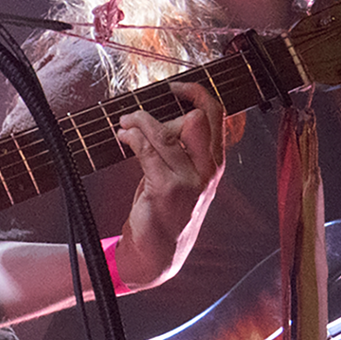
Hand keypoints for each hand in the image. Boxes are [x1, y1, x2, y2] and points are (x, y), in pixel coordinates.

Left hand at [112, 80, 224, 288]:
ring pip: (164, 133)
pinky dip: (131, 138)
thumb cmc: (168, 210)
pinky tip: (123, 138)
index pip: (217, 115)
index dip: (197, 93)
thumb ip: (180, 148)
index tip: (174, 86)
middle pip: (197, 119)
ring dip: (138, 122)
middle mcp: (208, 170)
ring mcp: (189, 181)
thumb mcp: (184, 176)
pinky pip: (147, 152)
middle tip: (138, 114)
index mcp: (215, 162)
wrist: (159, 253)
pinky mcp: (166, 189)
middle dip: (163, 110)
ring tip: (123, 123)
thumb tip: (160, 118)